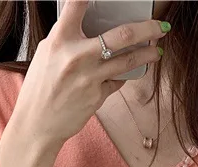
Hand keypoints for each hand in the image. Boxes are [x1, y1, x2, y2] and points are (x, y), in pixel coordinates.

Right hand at [11, 0, 166, 148]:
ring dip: (147, 55)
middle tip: (160, 26)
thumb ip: (65, 37)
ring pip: (127, 61)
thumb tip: (83, 23)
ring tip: (156, 51)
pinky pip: (117, 81)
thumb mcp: (46, 54)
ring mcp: (90, 78)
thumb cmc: (39, 89)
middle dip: (147, 28)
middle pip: (121, 35)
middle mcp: (77, 56)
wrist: (37, 124)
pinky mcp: (97, 96)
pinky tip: (124, 73)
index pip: (76, 4)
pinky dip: (121, 75)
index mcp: (59, 40)